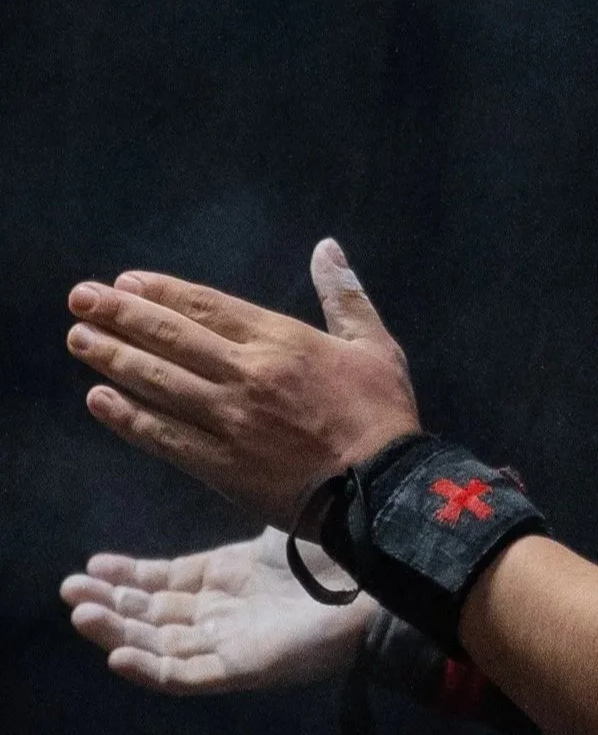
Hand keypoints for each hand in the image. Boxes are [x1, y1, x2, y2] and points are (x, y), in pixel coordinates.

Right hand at [60, 527, 377, 693]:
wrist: (383, 579)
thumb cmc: (339, 548)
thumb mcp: (282, 520)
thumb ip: (252, 498)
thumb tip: (226, 456)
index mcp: (230, 576)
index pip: (166, 581)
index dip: (128, 575)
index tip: (91, 565)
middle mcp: (223, 611)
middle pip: (152, 614)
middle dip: (110, 603)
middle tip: (69, 590)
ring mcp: (230, 642)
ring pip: (158, 646)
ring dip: (117, 634)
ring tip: (81, 614)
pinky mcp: (242, 668)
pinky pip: (187, 676)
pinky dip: (151, 670)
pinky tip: (120, 656)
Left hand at [65, 239, 421, 527]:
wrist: (380, 488)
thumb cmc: (382, 413)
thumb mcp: (374, 344)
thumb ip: (344, 294)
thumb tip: (326, 247)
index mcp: (282, 341)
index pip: (207, 307)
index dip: (162, 293)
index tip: (127, 281)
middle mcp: (247, 374)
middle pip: (171, 337)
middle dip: (121, 315)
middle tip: (81, 298)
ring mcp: (228, 420)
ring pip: (158, 382)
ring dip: (112, 358)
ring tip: (78, 338)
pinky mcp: (219, 465)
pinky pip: (162, 436)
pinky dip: (127, 417)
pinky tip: (98, 400)